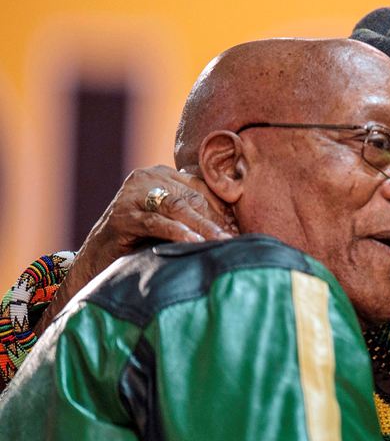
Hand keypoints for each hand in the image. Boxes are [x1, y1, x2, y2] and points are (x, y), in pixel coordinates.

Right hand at [34, 166, 236, 333]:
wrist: (96, 265)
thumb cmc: (142, 246)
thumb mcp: (174, 227)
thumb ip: (199, 219)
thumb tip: (239, 228)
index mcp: (163, 175)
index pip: (202, 188)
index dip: (224, 210)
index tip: (243, 230)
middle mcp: (147, 177)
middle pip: (193, 197)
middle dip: (217, 220)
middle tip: (238, 240)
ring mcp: (132, 195)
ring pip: (178, 207)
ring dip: (204, 227)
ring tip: (224, 242)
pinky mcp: (121, 216)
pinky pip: (156, 222)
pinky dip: (177, 232)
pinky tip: (195, 243)